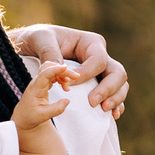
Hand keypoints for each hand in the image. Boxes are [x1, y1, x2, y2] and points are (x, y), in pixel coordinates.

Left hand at [9, 25, 128, 118]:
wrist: (34, 47)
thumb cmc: (39, 39)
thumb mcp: (40, 39)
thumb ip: (50, 53)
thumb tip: (63, 71)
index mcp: (90, 42)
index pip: (98, 60)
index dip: (87, 74)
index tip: (69, 85)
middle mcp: (100, 56)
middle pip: (116, 72)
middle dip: (108, 89)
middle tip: (92, 102)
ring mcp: (102, 71)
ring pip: (120, 85)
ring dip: (115, 99)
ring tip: (103, 110)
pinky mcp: (98, 84)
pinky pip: (114, 95)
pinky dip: (116, 105)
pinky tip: (111, 115)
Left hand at [11, 60, 74, 129]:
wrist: (22, 117)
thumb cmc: (30, 117)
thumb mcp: (43, 116)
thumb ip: (56, 109)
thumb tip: (67, 100)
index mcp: (35, 89)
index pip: (45, 74)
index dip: (55, 69)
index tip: (66, 67)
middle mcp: (36, 82)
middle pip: (49, 67)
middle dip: (63, 70)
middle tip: (76, 77)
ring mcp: (39, 81)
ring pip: (51, 69)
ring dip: (62, 73)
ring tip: (68, 87)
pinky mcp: (42, 83)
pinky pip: (52, 74)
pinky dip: (61, 77)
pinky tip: (64, 87)